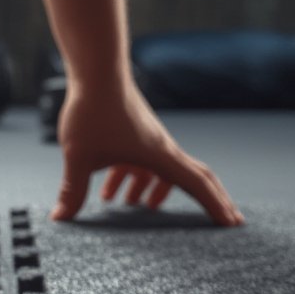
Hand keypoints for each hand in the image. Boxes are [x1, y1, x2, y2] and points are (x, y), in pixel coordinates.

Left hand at [52, 79, 243, 225]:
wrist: (95, 70)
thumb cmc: (92, 111)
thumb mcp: (79, 157)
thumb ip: (73, 190)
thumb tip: (61, 218)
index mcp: (159, 156)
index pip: (197, 185)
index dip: (216, 206)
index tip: (233, 224)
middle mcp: (162, 148)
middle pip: (193, 177)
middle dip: (208, 200)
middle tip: (224, 221)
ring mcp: (150, 139)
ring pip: (160, 171)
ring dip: (150, 190)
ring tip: (132, 208)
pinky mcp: (135, 132)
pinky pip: (142, 161)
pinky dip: (132, 177)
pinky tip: (107, 192)